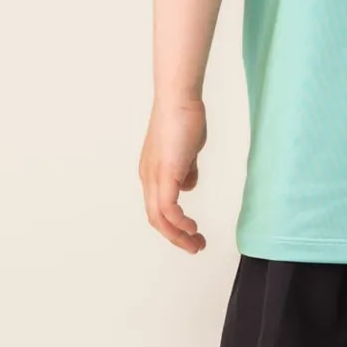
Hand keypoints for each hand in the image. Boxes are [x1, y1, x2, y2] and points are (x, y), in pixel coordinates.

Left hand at [140, 98, 208, 252]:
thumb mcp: (187, 150)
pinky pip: (168, 208)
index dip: (173, 225)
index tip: (191, 233)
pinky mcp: (164, 174)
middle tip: (196, 247)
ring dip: (178, 235)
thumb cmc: (184, 118)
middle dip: (176, 237)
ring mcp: (154, 176)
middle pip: (156, 218)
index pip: (158, 207)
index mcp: (152, 172)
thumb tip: (188, 186)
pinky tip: (191, 227)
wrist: (179, 100)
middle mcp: (148, 178)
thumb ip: (187, 169)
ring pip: (159, 218)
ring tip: (197, 244)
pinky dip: (179, 222)